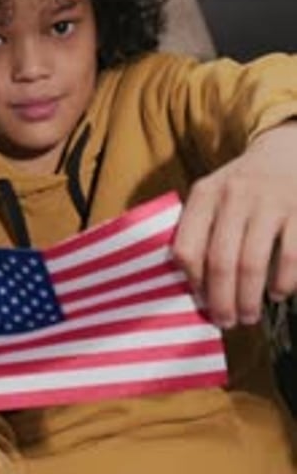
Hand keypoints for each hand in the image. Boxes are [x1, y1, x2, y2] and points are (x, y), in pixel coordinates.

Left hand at [172, 122, 296, 328]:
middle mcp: (233, 195)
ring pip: (252, 263)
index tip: (200, 301)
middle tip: (226, 322)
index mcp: (204, 194)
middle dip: (221, 300)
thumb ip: (198, 230)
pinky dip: (283, 282)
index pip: (186, 247)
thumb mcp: (212, 195)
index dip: (191, 281)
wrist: (285, 151)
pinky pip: (290, 256)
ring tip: (248, 316)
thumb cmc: (241, 187)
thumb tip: (193, 287)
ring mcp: (268, 202)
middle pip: (219, 261)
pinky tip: (278, 293)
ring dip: (249, 298)